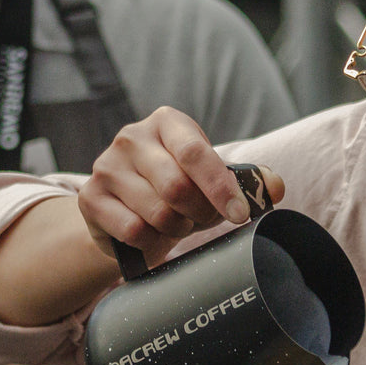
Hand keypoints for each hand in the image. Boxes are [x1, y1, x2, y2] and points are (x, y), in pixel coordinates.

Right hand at [76, 107, 284, 266]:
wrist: (128, 211)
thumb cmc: (179, 189)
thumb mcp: (213, 180)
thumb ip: (248, 181)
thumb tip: (276, 186)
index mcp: (167, 123)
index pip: (197, 153)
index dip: (222, 188)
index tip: (241, 215)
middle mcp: (131, 137)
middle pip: (177, 187)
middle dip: (200, 213)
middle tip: (203, 219)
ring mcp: (106, 166)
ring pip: (157, 213)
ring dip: (177, 228)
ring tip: (177, 223)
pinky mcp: (90, 197)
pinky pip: (133, 231)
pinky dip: (152, 241)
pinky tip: (152, 233)